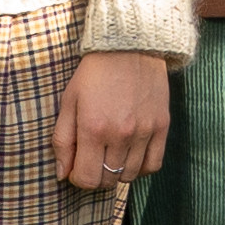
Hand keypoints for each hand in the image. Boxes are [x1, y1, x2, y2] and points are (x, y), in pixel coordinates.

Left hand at [54, 50, 173, 192]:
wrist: (129, 44)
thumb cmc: (93, 72)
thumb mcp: (69, 101)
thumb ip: (62, 140)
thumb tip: (62, 174)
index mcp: (93, 128)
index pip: (87, 179)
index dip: (78, 178)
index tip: (76, 167)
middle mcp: (121, 134)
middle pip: (108, 180)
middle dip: (95, 176)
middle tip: (91, 160)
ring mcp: (145, 131)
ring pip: (130, 176)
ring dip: (116, 172)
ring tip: (109, 155)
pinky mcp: (162, 126)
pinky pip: (153, 165)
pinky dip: (140, 168)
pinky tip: (130, 156)